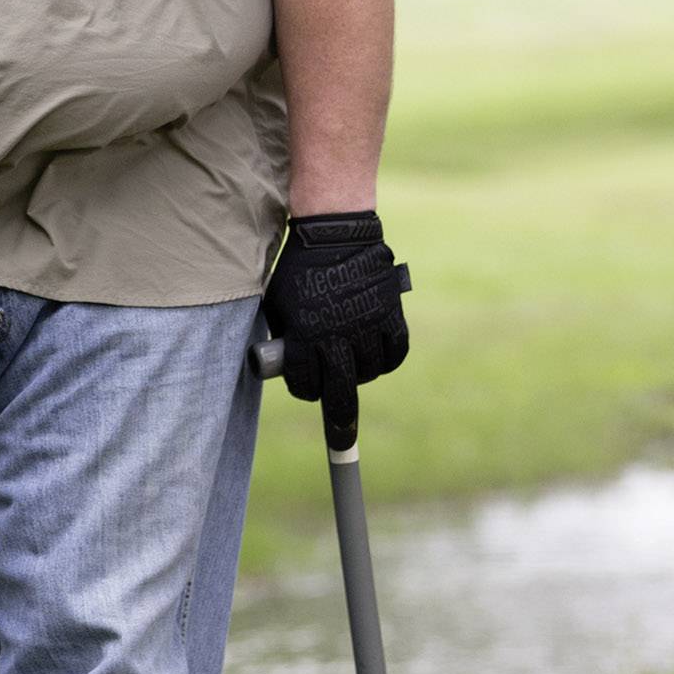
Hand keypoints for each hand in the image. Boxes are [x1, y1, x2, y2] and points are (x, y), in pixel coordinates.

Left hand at [262, 211, 409, 446]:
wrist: (335, 233)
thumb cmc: (300, 269)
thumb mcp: (279, 304)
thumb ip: (286, 335)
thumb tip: (286, 362)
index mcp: (304, 337)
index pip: (306, 385)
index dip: (305, 391)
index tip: (308, 389)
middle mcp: (337, 338)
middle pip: (341, 394)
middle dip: (340, 422)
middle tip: (342, 440)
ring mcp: (366, 327)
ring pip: (370, 373)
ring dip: (361, 375)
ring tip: (354, 367)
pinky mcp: (391, 315)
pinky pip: (394, 352)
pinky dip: (387, 359)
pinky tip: (378, 357)